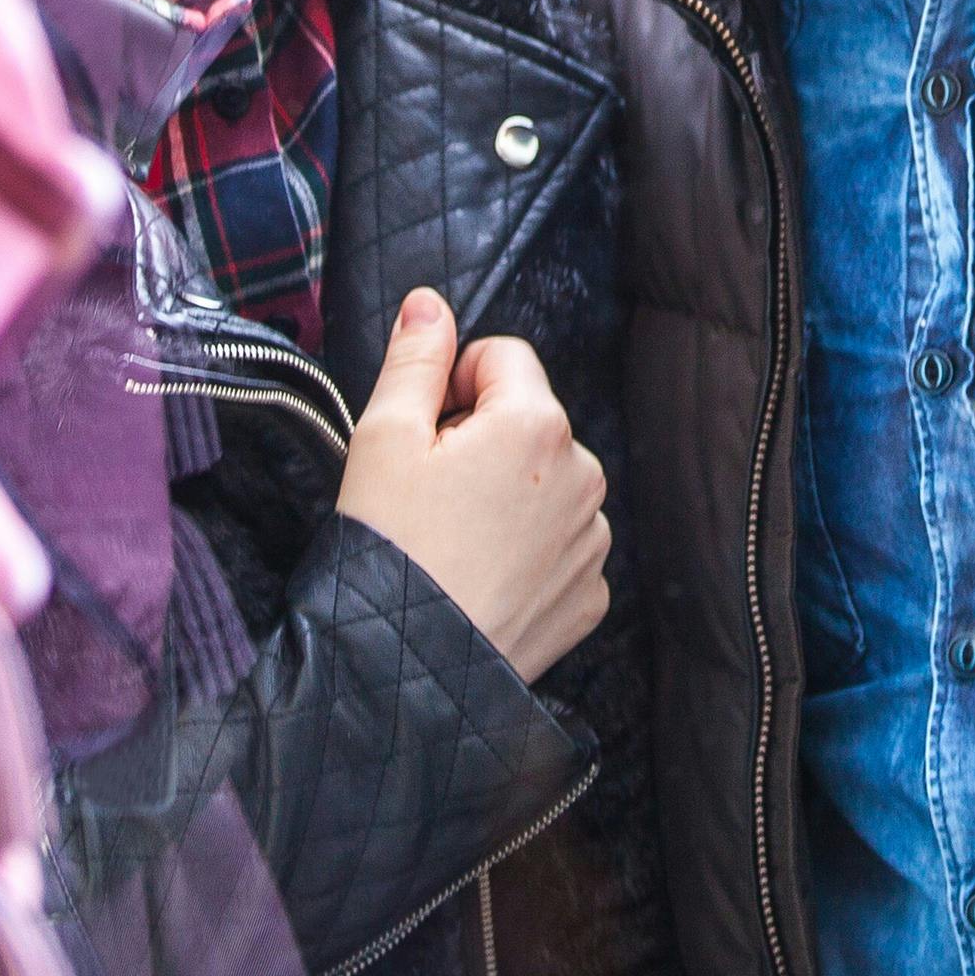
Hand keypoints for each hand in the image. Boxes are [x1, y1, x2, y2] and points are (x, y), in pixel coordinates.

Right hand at [332, 288, 612, 682]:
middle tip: (428, 493)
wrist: (402, 671)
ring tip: (453, 540)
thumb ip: (415, 358)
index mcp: (536, 423)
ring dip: (508, 494)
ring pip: (547, 482)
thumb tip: (430, 304)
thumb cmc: (388, 549)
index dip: (454, 382)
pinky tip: (481, 576)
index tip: (423, 429)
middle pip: (528, 420)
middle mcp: (583, 473)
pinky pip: (559, 545)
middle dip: (482, 439)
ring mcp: (591, 538)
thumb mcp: (383, 437)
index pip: (503, 356)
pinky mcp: (590, 593)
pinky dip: (526, 551)